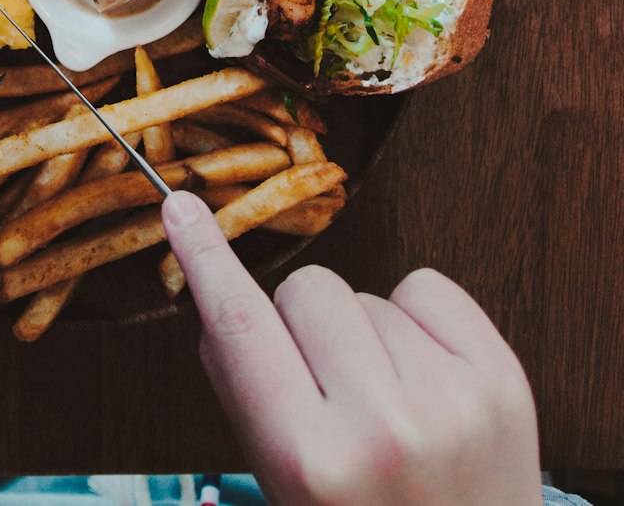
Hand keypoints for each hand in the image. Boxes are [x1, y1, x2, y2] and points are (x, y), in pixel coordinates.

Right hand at [161, 192, 541, 505]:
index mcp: (309, 461)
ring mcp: (450, 401)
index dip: (205, 258)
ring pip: (366, 293)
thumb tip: (214, 290)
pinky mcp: (502, 380)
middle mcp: (381, 428)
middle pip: (307, 289)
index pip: (240, 325)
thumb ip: (243, 392)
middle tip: (331, 392)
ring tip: (391, 406)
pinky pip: (426, 288)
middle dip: (305, 325)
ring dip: (366, 335)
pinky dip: (418, 322)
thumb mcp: (282, 486)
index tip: (182, 207)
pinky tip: (428, 381)